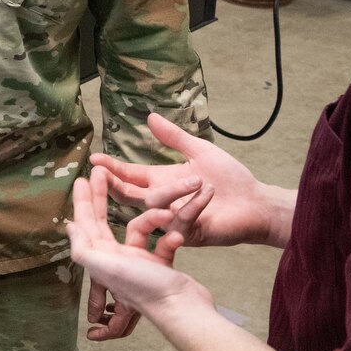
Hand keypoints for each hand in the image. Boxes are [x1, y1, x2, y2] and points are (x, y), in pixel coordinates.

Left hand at [70, 169, 208, 334]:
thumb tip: (70, 226)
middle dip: (102, 197)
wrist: (183, 309)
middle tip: (99, 171)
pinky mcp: (161, 266)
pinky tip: (176, 238)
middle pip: (104, 223)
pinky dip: (170, 237)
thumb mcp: (106, 267)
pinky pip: (163, 242)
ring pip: (141, 229)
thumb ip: (83, 248)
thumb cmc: (144, 289)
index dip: (83, 200)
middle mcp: (117, 261)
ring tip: (165, 214)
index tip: (81, 178)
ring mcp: (139, 263)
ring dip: (153, 219)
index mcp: (101, 260)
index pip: (86, 224)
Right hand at [91, 113, 281, 248]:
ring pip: (155, 207)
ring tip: (199, 180)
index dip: (112, 169)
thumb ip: (174, 138)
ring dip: (174, 191)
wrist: (255, 202)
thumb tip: (148, 116)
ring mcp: (172, 220)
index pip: (129, 176)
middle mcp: (162, 202)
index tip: (95, 158)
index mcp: (161, 181)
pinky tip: (209, 192)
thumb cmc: (229, 179)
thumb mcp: (200, 151)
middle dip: (114, 185)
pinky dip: (194, 205)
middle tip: (102, 175)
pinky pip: (180, 220)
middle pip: (129, 196)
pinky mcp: (188, 234)